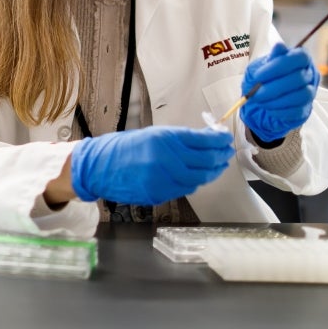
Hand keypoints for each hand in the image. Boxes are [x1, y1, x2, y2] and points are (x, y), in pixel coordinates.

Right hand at [70, 126, 234, 205]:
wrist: (100, 166)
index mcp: (165, 139)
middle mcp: (166, 159)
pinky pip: (185, 189)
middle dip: (221, 156)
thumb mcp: (154, 135)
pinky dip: (195, 182)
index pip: (203, 140)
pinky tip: (199, 177)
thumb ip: (180, 139)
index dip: (219, 140)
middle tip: (226, 153)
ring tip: (217, 166)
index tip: (226, 138)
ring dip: (212, 172)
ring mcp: (163, 179)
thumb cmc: (126, 147)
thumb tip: (207, 140)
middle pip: (206, 161)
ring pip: (199, 178)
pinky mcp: (159, 193)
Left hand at [240, 42, 318, 142]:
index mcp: (301, 58)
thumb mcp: (264, 64)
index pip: (299, 58)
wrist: (265, 97)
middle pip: (299, 78)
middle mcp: (309, 74)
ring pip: (300, 96)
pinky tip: (267, 108)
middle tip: (255, 92)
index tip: (258, 75)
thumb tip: (279, 46)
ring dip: (276, 100)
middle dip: (274, 87)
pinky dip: (280, 110)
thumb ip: (272, 57)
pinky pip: (297, 110)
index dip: (279, 66)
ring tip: (260, 101)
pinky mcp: (305, 108)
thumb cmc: (266, 77)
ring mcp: (310, 92)